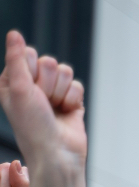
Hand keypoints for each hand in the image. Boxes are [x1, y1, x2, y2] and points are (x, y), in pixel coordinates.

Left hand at [0, 31, 86, 186]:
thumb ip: (16, 59)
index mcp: (14, 81)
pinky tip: (67, 112)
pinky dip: (73, 100)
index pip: (28, 54)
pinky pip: (77, 85)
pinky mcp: (71, 101)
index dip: (32, 70)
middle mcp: (33, 86)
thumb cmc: (32, 126)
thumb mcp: (18, 89)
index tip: (28, 90)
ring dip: (61, 92)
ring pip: (65, 72)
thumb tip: (14, 33)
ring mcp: (53, 93)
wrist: (57, 153)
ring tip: (55, 108)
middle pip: (49, 62)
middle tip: (43, 102)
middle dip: (48, 83)